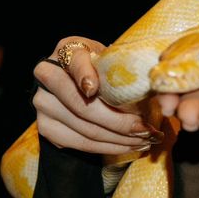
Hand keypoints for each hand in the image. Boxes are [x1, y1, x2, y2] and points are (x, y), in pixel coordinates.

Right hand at [33, 36, 162, 155]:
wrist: (79, 80)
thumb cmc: (103, 67)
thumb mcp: (112, 58)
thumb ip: (123, 67)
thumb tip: (155, 89)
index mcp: (67, 50)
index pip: (75, 62)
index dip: (84, 75)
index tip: (93, 89)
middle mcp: (48, 75)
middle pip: (83, 105)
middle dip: (120, 122)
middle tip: (147, 130)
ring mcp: (43, 103)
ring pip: (85, 128)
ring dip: (119, 139)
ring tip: (145, 141)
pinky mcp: (46, 127)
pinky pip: (80, 143)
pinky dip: (108, 147)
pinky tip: (128, 146)